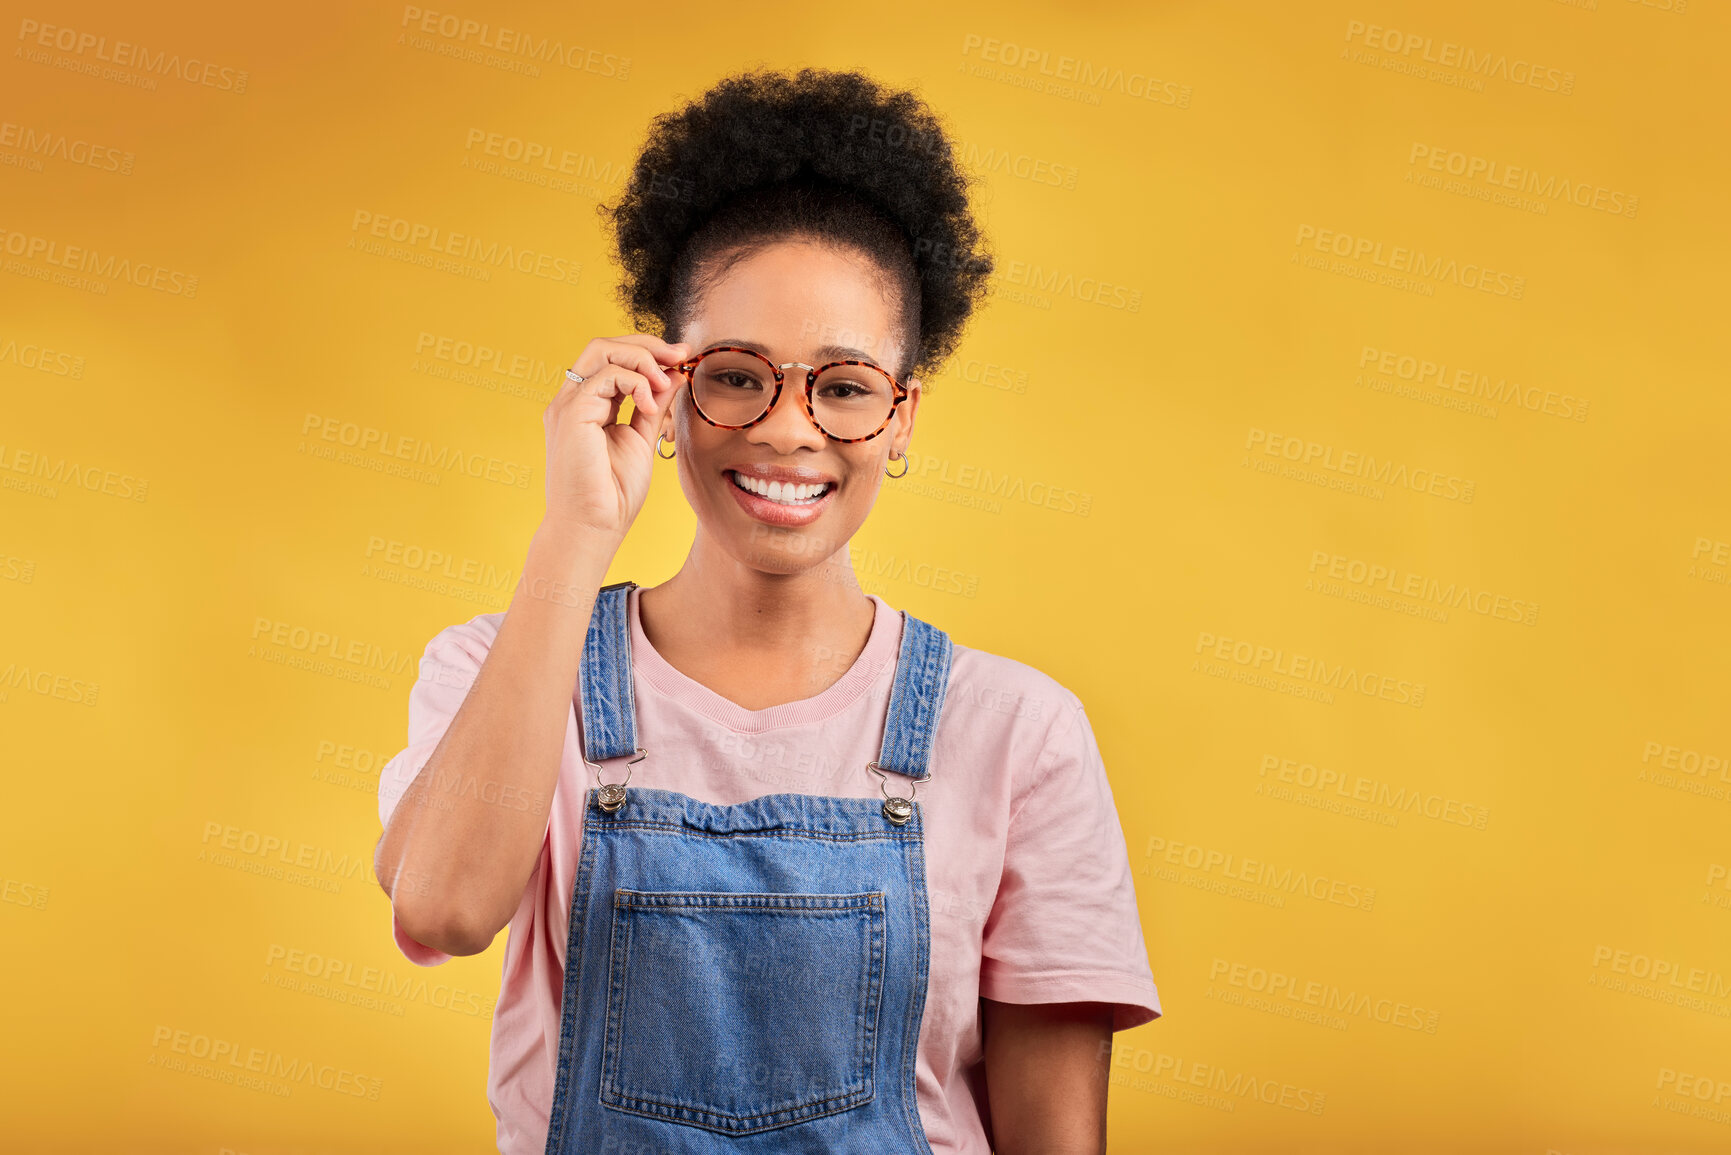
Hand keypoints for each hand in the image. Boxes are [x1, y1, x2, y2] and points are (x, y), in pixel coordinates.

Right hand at [542, 334, 690, 539]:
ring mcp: (567, 406)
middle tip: (681, 355)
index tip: (681, 358)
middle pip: (604, 345)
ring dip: (643, 359)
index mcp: (586, 406)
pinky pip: (605, 376)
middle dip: (647, 345)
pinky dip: (636, 382)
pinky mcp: (571, 414)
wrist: (593, 529)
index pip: (611, 359)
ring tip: (666, 383)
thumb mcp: (642, 439)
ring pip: (601, 351)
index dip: (647, 352)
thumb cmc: (613, 495)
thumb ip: (654, 405)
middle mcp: (572, 401)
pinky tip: (651, 406)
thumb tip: (675, 374)